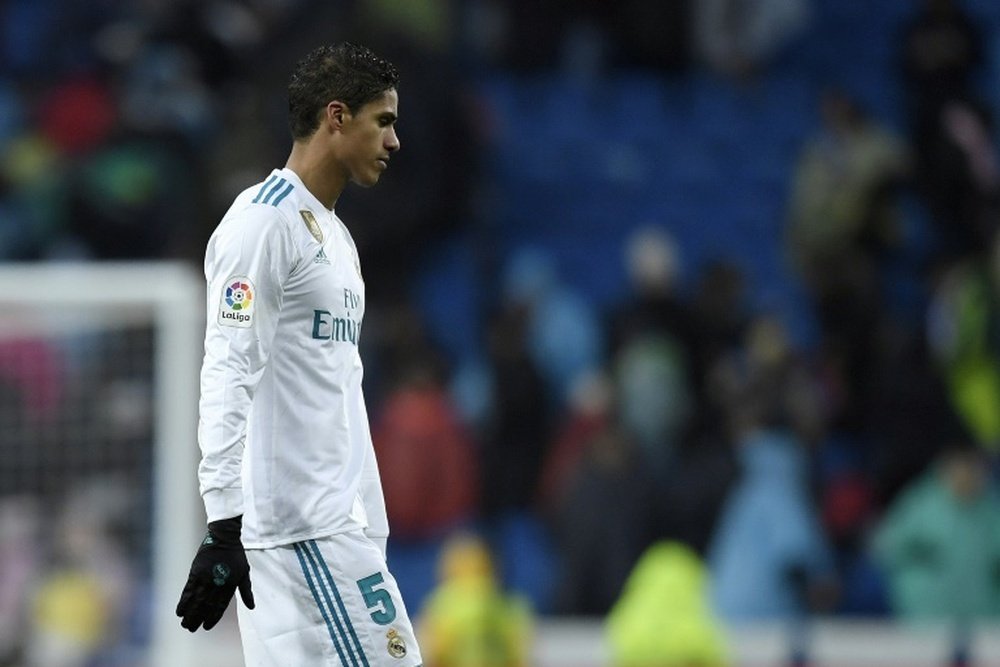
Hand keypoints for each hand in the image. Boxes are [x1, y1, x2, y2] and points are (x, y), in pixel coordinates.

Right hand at [176, 515, 254, 631]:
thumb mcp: (244, 572)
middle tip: (192, 629)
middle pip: (206, 606)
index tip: (206, 627)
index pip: (220, 606)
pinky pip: (187, 590)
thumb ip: (246, 591)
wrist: (224, 537)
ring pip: (195, 600)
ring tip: (184, 624)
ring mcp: (205, 578)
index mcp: (230, 584)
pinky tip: (179, 611)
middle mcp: (217, 583)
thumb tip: (252, 607)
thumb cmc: (235, 555)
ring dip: (189, 613)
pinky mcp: (195, 572)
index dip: (213, 618)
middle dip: (198, 618)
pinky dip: (183, 602)